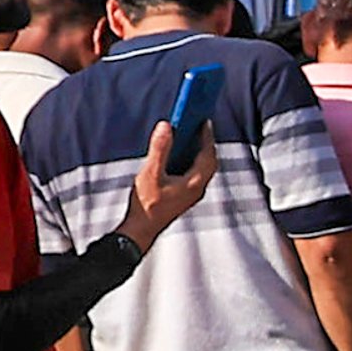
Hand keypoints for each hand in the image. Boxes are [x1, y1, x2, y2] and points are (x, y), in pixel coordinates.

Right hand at [118, 119, 216, 248]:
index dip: (207, 137)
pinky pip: (194, 174)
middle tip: (201, 125)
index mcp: (195, 183)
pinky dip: (192, 161)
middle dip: (206, 143)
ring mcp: (192, 194)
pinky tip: (180, 154)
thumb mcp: (150, 172)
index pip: (208, 156)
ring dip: (199, 152)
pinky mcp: (185, 196)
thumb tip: (166, 126)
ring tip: (192, 135)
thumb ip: (159, 149)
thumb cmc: (147, 203)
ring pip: (203, 169)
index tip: (205, 121)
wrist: (142, 229)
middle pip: (209, 162)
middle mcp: (198, 189)